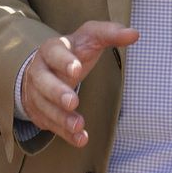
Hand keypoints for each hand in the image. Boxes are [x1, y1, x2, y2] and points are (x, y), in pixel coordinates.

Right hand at [19, 20, 137, 146]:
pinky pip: (51, 124)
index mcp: (51, 49)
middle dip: (57, 92)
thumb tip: (135, 34)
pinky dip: (65, 133)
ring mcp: (36, 93)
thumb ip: (110, 34)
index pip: (54, 52)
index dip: (64, 61)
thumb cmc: (73, 51)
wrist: (45, 68)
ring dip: (62, 118)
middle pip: (44, 82)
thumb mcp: (89, 38)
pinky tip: (80, 138)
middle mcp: (39, 71)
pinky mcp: (40, 112)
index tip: (77, 70)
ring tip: (79, 126)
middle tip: (73, 102)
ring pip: (45, 106)